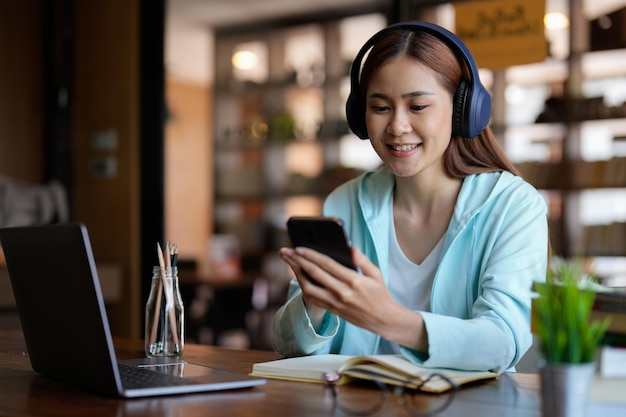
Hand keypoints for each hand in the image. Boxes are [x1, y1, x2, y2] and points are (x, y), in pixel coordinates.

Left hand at [279, 246, 426, 350]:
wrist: (382, 320)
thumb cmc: (380, 294)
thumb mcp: (376, 274)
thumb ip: (363, 260)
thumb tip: (350, 248)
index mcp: (354, 281)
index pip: (327, 265)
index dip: (311, 255)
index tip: (298, 247)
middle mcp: (342, 292)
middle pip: (314, 274)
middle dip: (298, 261)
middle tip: (285, 252)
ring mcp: (335, 303)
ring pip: (309, 288)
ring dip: (296, 274)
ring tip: (289, 262)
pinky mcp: (332, 310)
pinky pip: (313, 298)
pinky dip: (303, 286)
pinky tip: (298, 276)